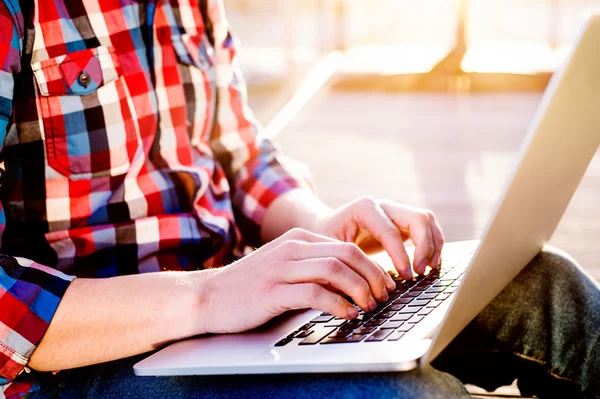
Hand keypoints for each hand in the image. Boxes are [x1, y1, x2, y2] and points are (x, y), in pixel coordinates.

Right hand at [200, 228, 395, 333]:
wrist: (207, 296)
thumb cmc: (249, 287)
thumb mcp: (284, 268)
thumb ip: (312, 268)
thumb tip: (351, 283)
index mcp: (297, 239)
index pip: (347, 247)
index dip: (372, 267)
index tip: (383, 286)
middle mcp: (292, 248)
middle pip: (347, 255)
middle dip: (373, 276)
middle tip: (384, 296)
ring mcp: (281, 268)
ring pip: (335, 270)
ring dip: (360, 290)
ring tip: (370, 306)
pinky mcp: (273, 290)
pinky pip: (315, 293)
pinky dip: (338, 304)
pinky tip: (347, 314)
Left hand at [312, 196, 444, 279]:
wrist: (324, 228)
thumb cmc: (324, 239)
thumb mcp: (329, 248)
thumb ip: (348, 262)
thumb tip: (368, 284)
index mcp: (364, 208)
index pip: (392, 230)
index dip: (402, 254)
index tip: (406, 275)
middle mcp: (383, 205)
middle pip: (417, 218)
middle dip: (424, 246)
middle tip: (420, 272)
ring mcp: (394, 212)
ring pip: (426, 220)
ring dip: (434, 244)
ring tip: (429, 269)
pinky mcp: (402, 223)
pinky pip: (426, 229)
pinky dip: (433, 245)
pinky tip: (429, 265)